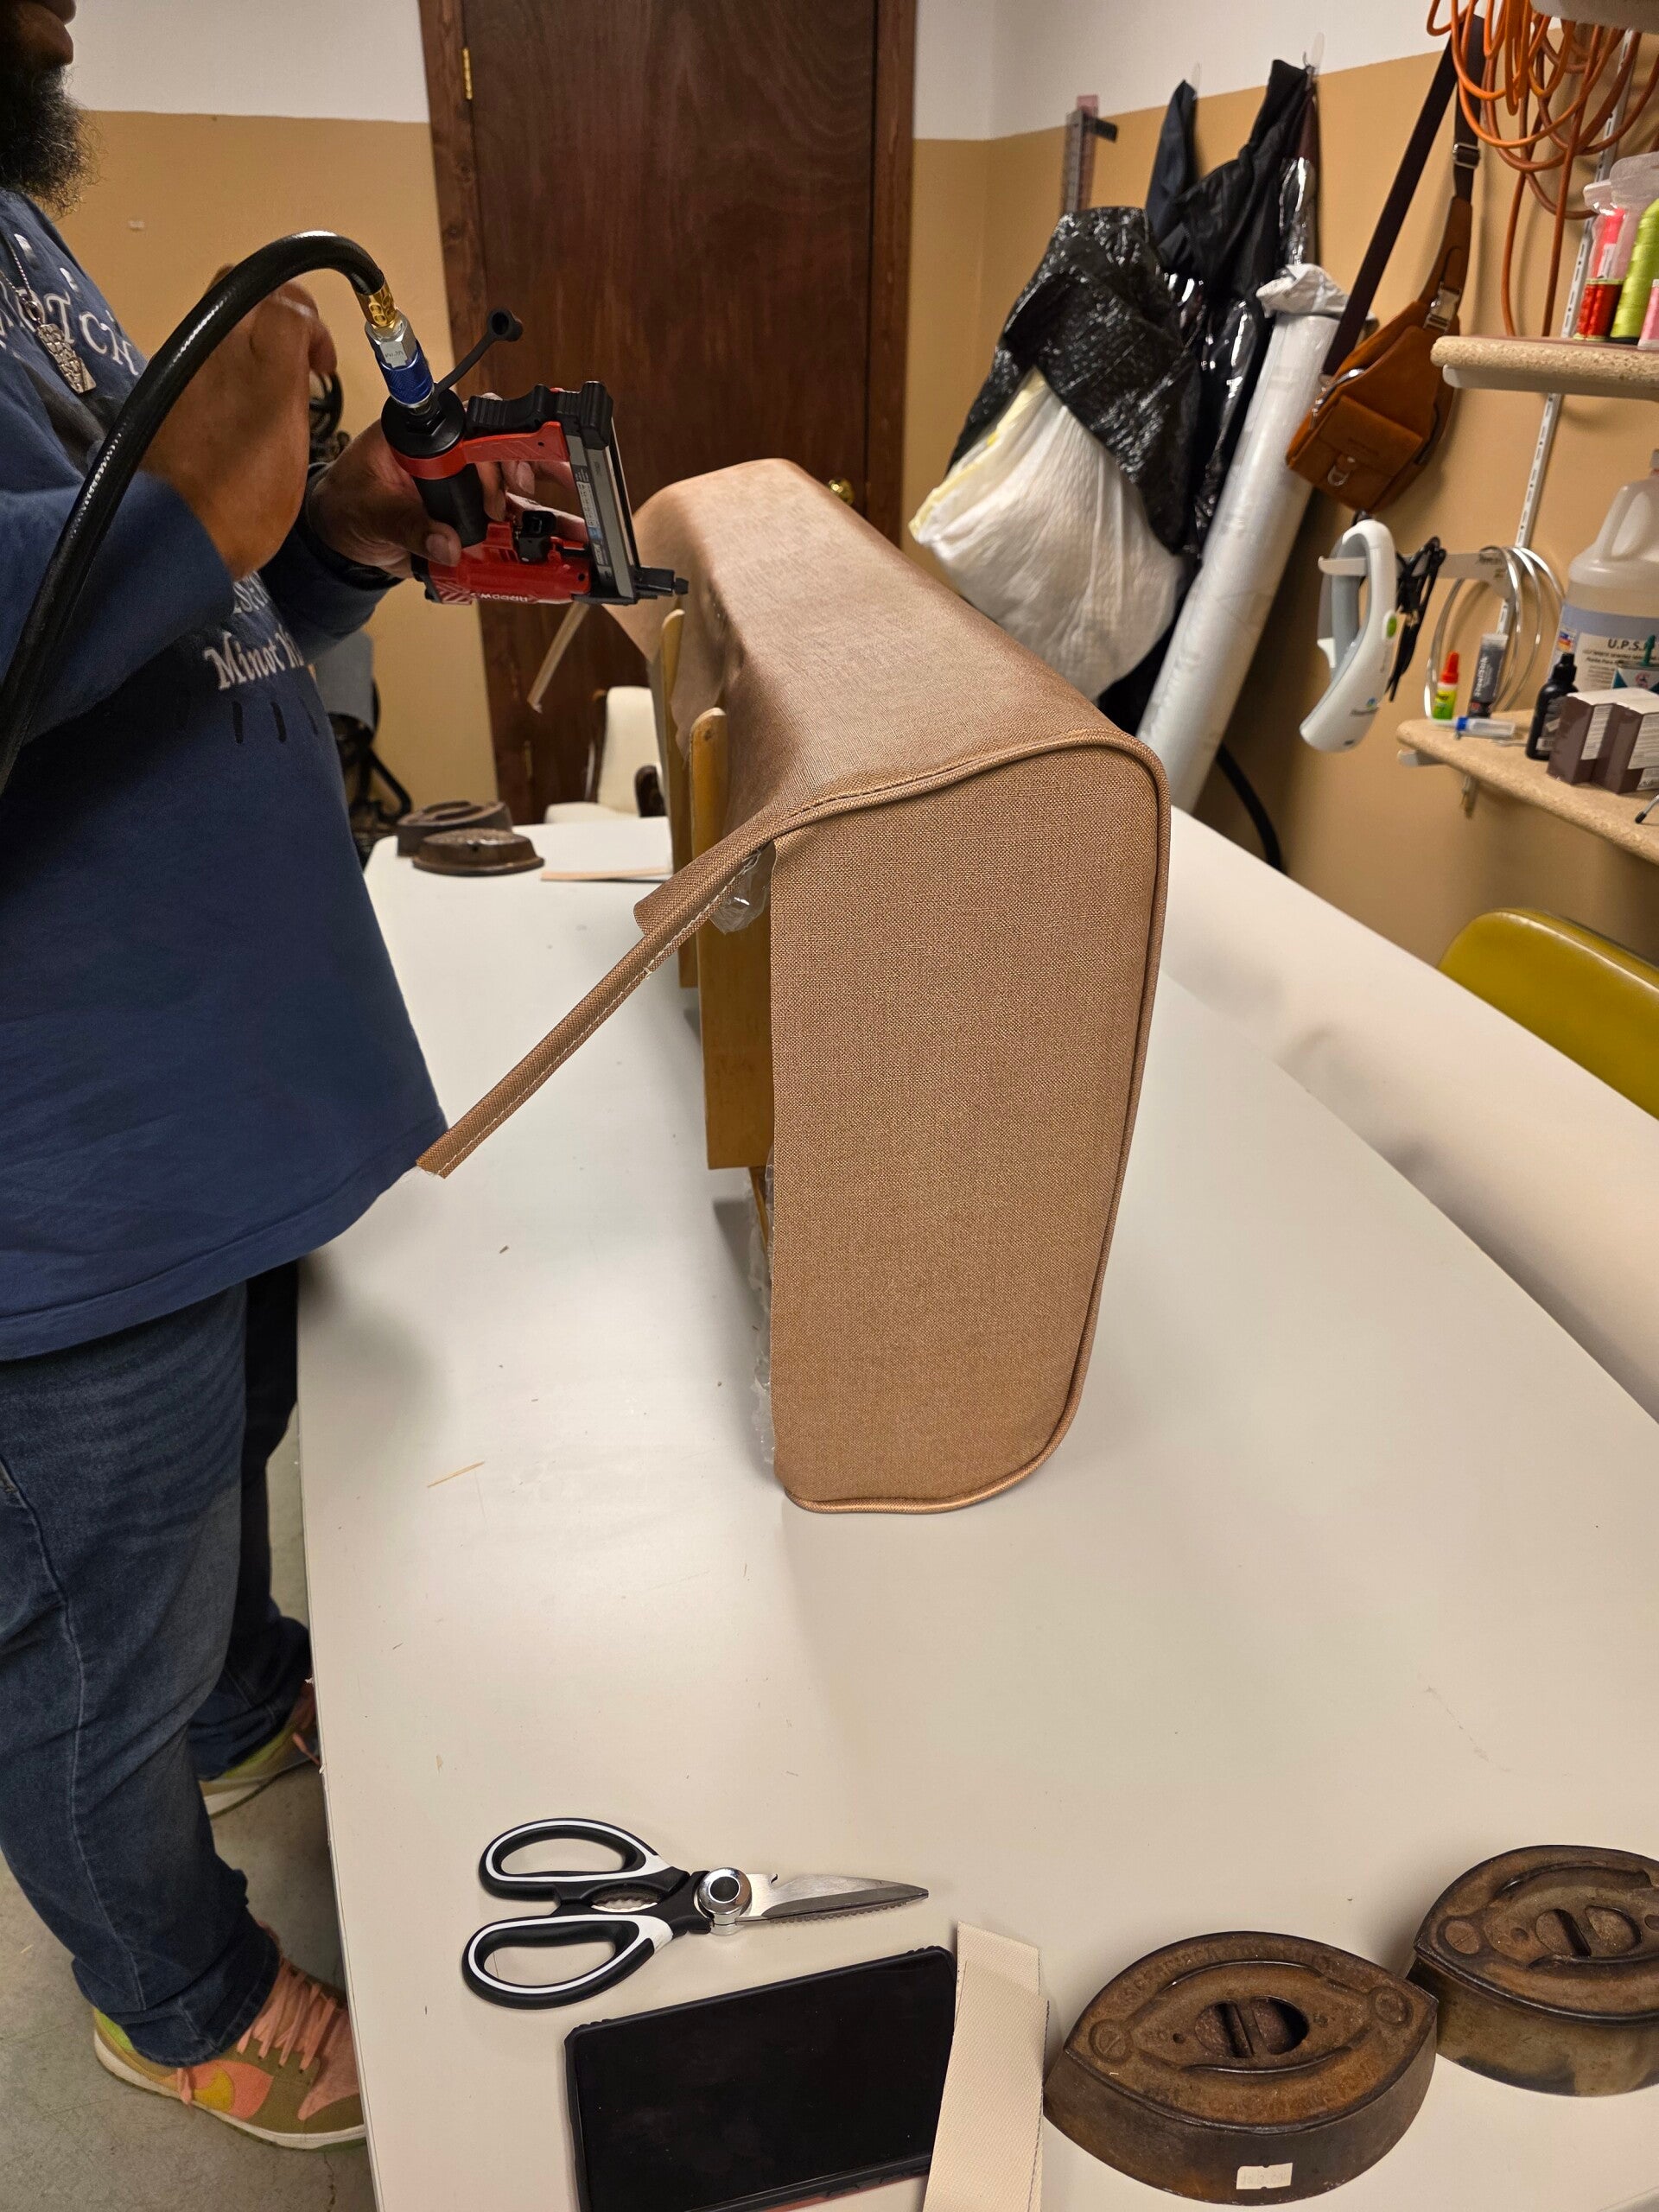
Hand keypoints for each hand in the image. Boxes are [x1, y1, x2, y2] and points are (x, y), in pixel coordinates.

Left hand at [143, 282, 334, 580]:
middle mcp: (212, 344)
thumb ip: (294, 383)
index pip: (289, 301)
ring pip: (220, 317)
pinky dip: (225, 360)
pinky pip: (200, 350)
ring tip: (270, 384)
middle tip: (297, 355)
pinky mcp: (163, 385)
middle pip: (244, 288)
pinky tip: (238, 403)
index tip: (321, 364)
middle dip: (278, 311)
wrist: (176, 534)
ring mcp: (181, 362)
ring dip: (250, 337)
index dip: (313, 324)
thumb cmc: (246, 498)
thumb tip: (296, 354)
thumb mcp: (291, 441)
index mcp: (256, 357)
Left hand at [305, 414, 580, 578]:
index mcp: (421, 435)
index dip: (502, 442)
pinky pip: (503, 523)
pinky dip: (525, 537)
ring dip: (540, 507)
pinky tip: (549, 548)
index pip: (471, 424)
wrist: (343, 535)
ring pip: (512, 488)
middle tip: (555, 489)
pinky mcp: (469, 515)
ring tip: (568, 527)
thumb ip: (406, 525)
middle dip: (534, 468)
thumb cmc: (347, 505)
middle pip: (504, 449)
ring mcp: (462, 485)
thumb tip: (447, 544)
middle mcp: (449, 454)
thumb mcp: (370, 513)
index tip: (517, 470)